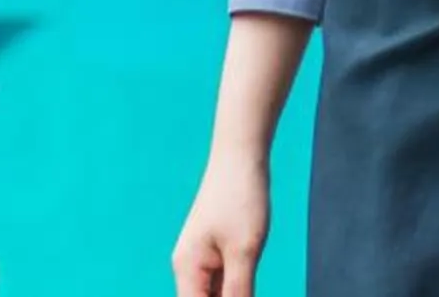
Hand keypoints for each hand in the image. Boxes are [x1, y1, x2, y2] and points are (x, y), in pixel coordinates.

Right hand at [171, 153, 268, 296]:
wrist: (241, 156)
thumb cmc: (241, 199)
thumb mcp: (245, 251)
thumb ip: (239, 292)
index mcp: (187, 270)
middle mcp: (189, 268)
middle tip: (249, 290)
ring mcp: (202, 259)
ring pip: (215, 296)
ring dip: (235, 295)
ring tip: (250, 279)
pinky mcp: (216, 251)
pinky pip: (224, 283)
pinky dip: (237, 290)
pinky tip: (251, 288)